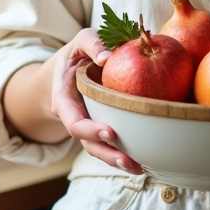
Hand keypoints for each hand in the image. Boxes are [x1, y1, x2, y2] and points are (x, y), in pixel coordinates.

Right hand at [48, 28, 143, 173]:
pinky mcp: (101, 126)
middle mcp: (75, 118)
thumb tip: (107, 57)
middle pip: (88, 143)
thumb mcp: (80, 41)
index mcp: (64, 101)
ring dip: (117, 160)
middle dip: (108, 155)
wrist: (67, 68)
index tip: (110, 132)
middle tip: (129, 160)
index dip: (90, 131)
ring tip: (140, 167)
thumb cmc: (76, 53)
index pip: (74, 123)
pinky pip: (110, 143)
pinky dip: (125, 151)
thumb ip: (91, 43)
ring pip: (99, 148)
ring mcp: (88, 125)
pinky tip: (145, 158)